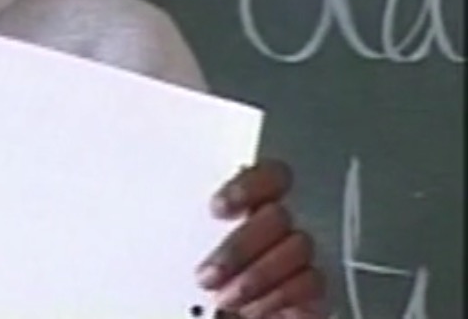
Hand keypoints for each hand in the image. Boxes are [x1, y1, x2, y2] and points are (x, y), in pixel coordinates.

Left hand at [195, 159, 326, 318]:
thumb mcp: (183, 246)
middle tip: (208, 275)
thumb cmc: (198, 280)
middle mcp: (278, 226)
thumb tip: (166, 219)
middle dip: (240, 248)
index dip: (248, 186)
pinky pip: (311, 284)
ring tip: (225, 299)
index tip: (217, 209)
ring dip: (257, 277)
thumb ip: (189, 230)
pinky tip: (254, 309)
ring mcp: (299, 256)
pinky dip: (281, 298)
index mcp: (248, 204)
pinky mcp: (314, 291)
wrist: (217, 314)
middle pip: (277, 216)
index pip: (268, 175)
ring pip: (298, 248)